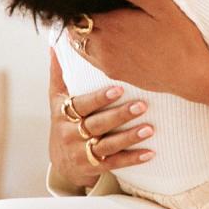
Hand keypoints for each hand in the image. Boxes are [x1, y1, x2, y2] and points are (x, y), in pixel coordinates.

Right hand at [48, 48, 154, 188]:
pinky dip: (134, 159)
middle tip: (142, 105)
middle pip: (98, 124)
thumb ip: (60, 72)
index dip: (100, 98)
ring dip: (130, 137)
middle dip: (120, 116)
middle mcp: (72, 134)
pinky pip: (116, 163)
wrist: (62, 162)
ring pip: (108, 145)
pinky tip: (151, 153)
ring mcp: (83, 152)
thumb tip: (57, 40)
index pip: (82, 104)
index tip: (120, 88)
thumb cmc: (64, 121)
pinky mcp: (96, 167)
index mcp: (64, 114)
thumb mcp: (56, 99)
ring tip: (150, 129)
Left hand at [67, 0, 208, 112]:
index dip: (84, 2)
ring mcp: (107, 62)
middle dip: (81, 18)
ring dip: (85, 34)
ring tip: (101, 25)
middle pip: (75, 28)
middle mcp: (103, 44)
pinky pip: (91, 59)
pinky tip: (110, 42)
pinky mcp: (114, 74)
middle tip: (96, 9)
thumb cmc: (181, 38)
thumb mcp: (162, 7)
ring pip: (79, 45)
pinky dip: (92, 49)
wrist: (190, 75)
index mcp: (112, 24)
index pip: (80, 11)